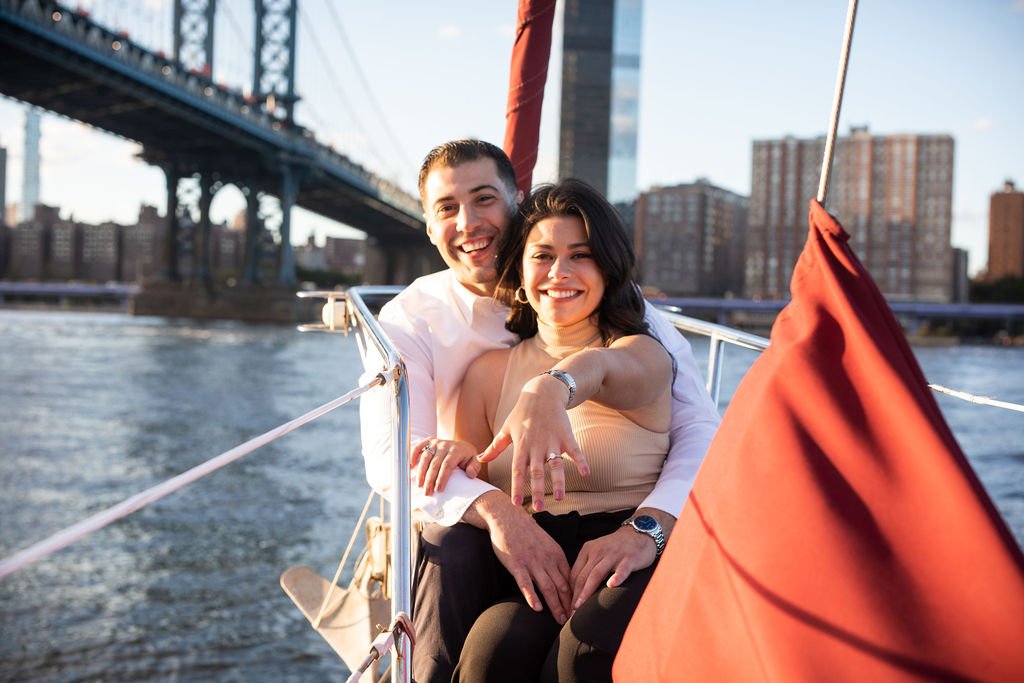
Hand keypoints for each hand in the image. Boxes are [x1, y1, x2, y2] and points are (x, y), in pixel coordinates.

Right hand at [410, 437, 479, 495]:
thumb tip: (470, 474)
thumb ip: (475, 467)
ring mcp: (436, 442)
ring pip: (425, 457)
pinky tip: (411, 467)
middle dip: (430, 479)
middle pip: (434, 463)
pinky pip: (418, 447)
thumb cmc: (467, 457)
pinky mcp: (429, 441)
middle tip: (427, 492)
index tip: (438, 490)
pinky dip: (413, 456)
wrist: (461, 445)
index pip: (447, 465)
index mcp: (457, 450)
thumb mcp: (475, 461)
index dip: (441, 478)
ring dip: (421, 472)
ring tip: (419, 485)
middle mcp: (445, 444)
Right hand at [464, 491, 572, 622]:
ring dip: (555, 606)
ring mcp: (532, 562)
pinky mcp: (516, 564)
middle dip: (569, 606)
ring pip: (547, 588)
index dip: (576, 597)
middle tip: (574, 621)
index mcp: (557, 555)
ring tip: (560, 620)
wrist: (508, 517)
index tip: (580, 610)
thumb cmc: (527, 532)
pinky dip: (532, 596)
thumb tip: (565, 579)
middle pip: (562, 587)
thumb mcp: (547, 544)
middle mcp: (547, 559)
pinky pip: (525, 583)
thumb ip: (555, 561)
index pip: (571, 580)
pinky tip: (537, 608)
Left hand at [476, 375, 589, 511]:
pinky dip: (581, 461)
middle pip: (537, 472)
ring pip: (556, 465)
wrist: (543, 392)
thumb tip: (480, 459)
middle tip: (538, 508)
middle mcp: (537, 446)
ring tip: (560, 498)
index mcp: (522, 446)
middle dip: (538, 491)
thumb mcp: (506, 429)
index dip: (517, 487)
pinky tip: (586, 473)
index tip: (515, 503)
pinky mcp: (566, 436)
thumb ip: (495, 447)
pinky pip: (575, 451)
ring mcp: (552, 441)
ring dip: (559, 482)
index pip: (518, 470)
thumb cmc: (522, 412)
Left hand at [569, 526, 655, 610]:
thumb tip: (575, 591)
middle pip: (583, 576)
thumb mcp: (598, 553)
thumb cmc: (616, 548)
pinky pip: (622, 569)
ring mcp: (614, 555)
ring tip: (581, 606)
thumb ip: (588, 567)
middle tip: (571, 612)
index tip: (567, 606)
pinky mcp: (629, 559)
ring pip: (597, 574)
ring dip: (587, 591)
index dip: (569, 591)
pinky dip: (617, 577)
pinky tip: (612, 585)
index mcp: (588, 550)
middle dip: (575, 595)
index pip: (574, 573)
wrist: (639, 534)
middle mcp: (598, 551)